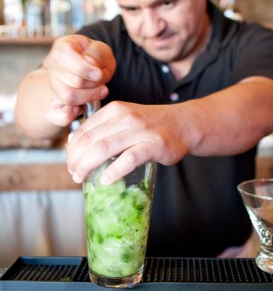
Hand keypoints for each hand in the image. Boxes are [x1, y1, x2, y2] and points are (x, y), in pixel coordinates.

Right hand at [40, 35, 114, 126]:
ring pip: (68, 96)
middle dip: (94, 83)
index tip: (100, 73)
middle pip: (73, 80)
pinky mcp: (55, 102)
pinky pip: (55, 114)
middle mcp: (51, 65)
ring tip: (99, 90)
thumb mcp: (101, 50)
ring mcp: (52, 83)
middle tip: (102, 81)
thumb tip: (89, 65)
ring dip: (90, 96)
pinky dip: (65, 116)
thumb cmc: (96, 58)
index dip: (86, 68)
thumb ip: (96, 55)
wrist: (91, 70)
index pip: (64, 57)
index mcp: (62, 47)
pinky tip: (77, 112)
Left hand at [66, 101, 187, 183]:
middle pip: (90, 141)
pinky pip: (129, 159)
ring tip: (82, 178)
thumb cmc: (152, 126)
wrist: (184, 124)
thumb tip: (74, 145)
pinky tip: (106, 180)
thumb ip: (104, 128)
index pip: (84, 130)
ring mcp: (140, 131)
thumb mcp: (126, 118)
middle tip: (73, 174)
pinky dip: (114, 171)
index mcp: (115, 110)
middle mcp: (125, 117)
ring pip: (104, 149)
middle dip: (76, 160)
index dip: (72, 149)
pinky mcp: (154, 145)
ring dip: (88, 166)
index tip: (70, 162)